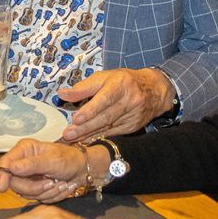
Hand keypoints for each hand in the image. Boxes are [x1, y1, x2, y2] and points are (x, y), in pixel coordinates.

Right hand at [0, 138, 91, 201]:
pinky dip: (52, 195)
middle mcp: (23, 163)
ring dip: (47, 192)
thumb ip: (32, 164)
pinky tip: (62, 187)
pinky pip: (38, 198)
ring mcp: (28, 177)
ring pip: (26, 193)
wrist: (83, 169)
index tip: (2, 188)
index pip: (5, 163)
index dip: (2, 176)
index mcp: (24, 150)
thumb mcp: (52, 160)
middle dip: (34, 187)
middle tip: (51, 183)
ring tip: (62, 183)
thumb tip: (11, 168)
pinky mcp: (35, 188)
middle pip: (15, 183)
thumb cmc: (69, 158)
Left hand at [59, 67, 174, 140]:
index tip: (76, 118)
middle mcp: (129, 101)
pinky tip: (86, 141)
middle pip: (105, 116)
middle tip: (68, 134)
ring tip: (73, 140)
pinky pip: (113, 134)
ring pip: (108, 127)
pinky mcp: (133, 127)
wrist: (154, 90)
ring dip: (89, 135)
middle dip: (85, 127)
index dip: (91, 110)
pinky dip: (99, 138)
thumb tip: (62, 94)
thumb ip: (83, 87)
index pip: (105, 99)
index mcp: (121, 85)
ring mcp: (132, 116)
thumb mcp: (105, 77)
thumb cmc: (125, 81)